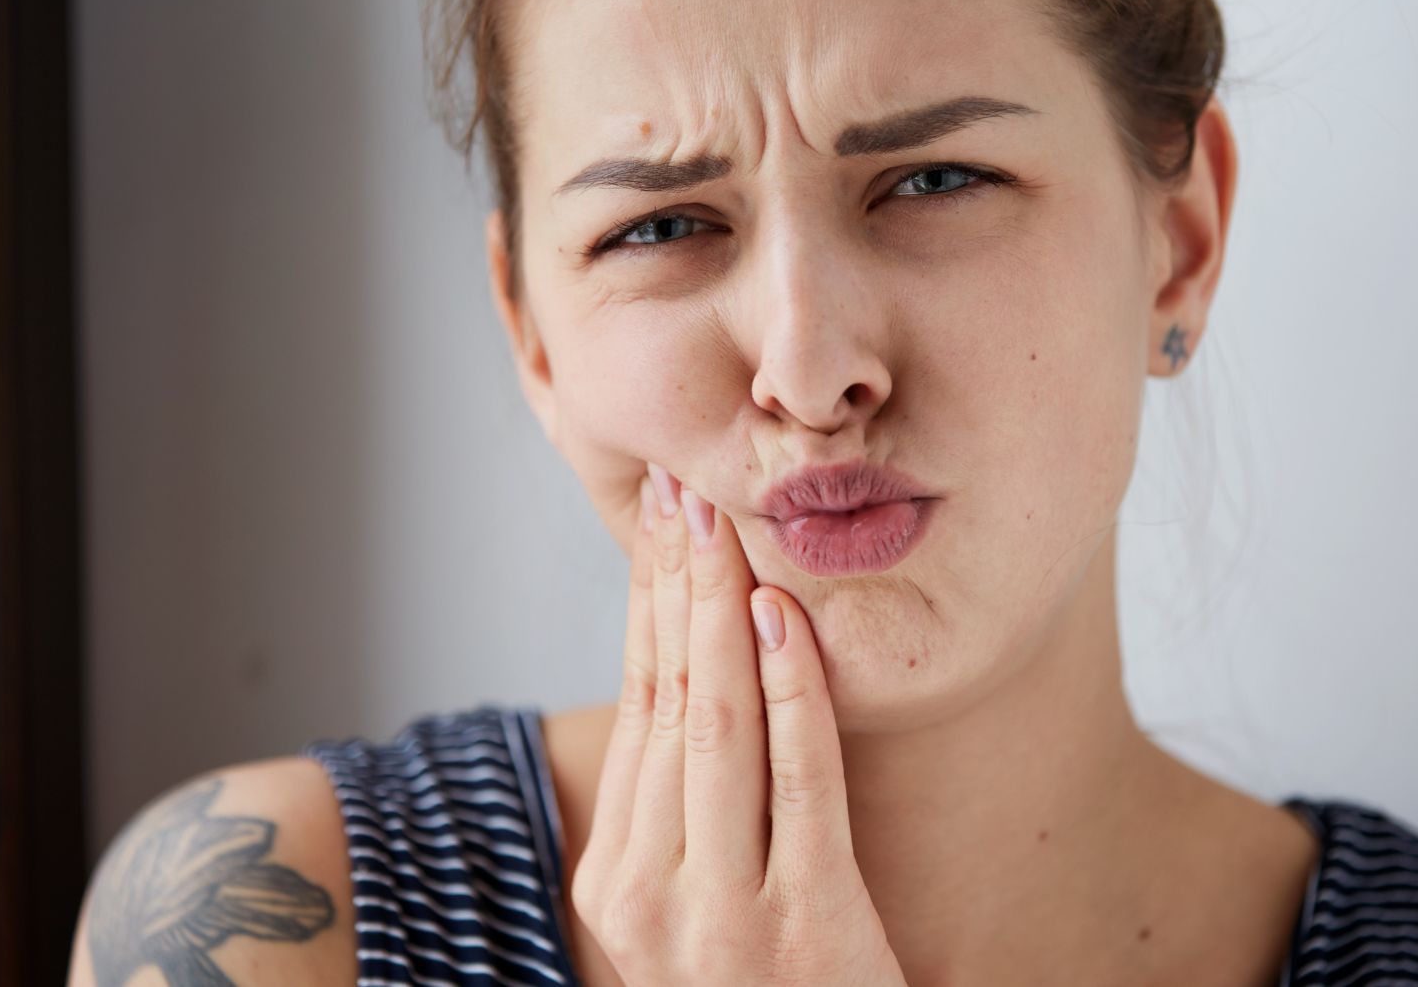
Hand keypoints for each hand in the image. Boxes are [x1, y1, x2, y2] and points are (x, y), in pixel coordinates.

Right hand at [569, 462, 908, 985]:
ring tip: (728, 529)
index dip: (646, 607)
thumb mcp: (699, 905)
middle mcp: (647, 900)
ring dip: (721, 615)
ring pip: (718, 732)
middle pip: (667, 706)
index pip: (635, 712)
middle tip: (686, 490)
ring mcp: (720, 918)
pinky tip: (782, 620)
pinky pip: (798, 782)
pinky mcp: (804, 928)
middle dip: (677, 586)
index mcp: (613, 887)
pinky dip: (791, 692)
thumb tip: (699, 664)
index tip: (658, 522)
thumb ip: (691, 808)